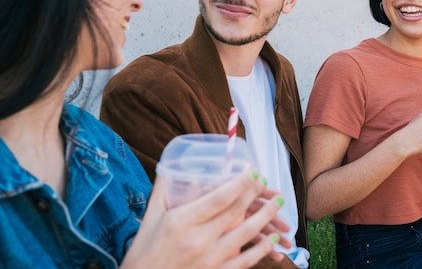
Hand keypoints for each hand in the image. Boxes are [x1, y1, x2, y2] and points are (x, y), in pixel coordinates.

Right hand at [121, 170, 288, 268]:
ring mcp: (208, 260)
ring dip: (266, 218)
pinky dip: (261, 250)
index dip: (241, 182)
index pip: (220, 197)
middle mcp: (197, 240)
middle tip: (264, 181)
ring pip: (245, 234)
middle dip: (255, 193)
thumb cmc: (143, 252)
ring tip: (277, 204)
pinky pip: (244, 262)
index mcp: (180, 222)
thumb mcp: (150, 217)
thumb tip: (173, 164)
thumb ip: (163, 189)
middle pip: (236, 212)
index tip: (252, 172)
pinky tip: (271, 240)